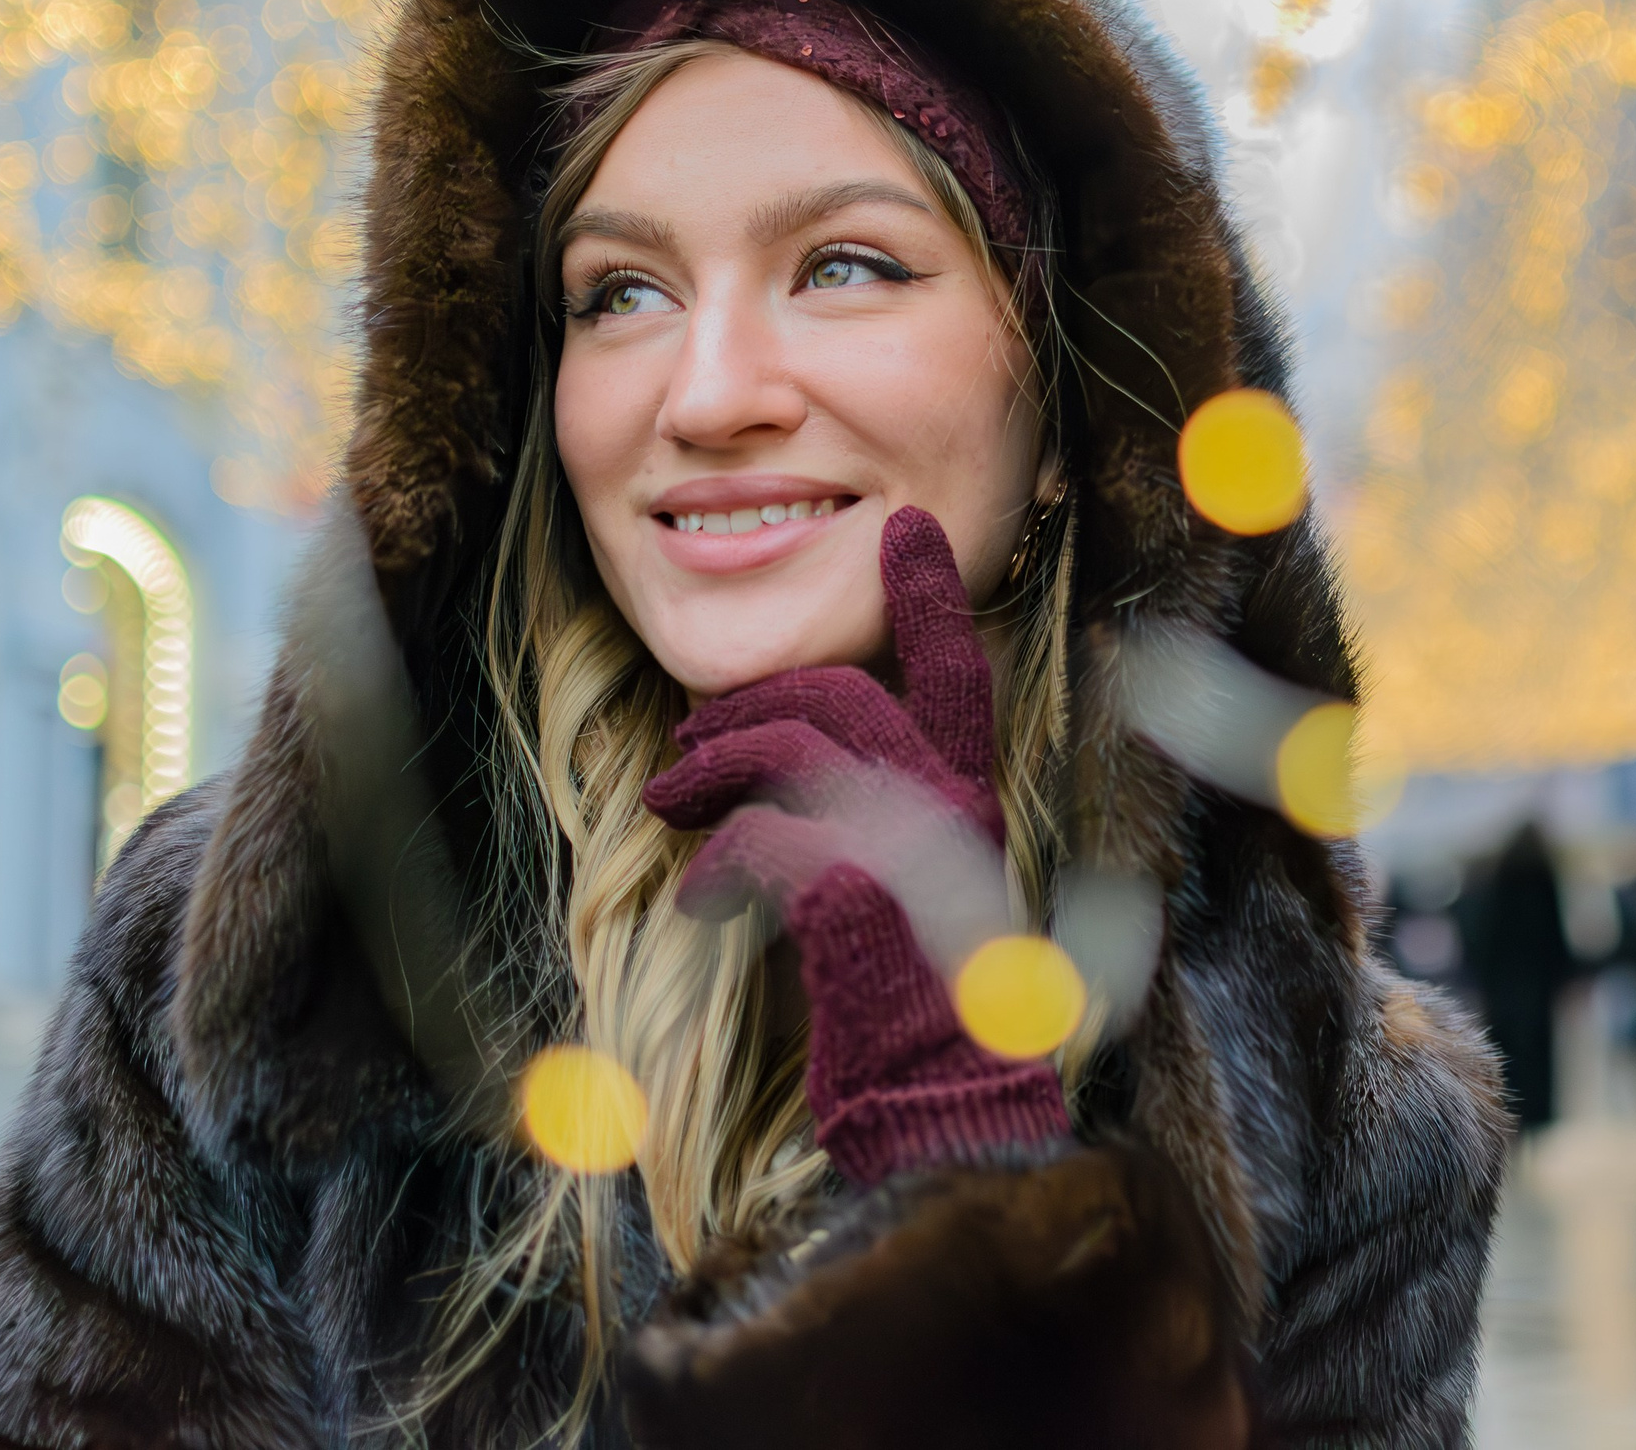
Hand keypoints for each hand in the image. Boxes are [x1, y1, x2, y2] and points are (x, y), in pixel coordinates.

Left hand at [641, 506, 1066, 1185]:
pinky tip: (702, 907)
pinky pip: (764, 835)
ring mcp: (912, 845)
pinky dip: (717, 866)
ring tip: (667, 807)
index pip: (957, 672)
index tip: (905, 527)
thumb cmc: (903, 1015)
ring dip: (711, 767)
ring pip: (795, 743)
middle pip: (843, 692)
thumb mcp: (894, 896)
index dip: (930, 596)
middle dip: (746, 706)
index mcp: (969, 801)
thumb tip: (765, 782)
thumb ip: (859, 826)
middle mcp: (952, 808)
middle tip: (682, 753)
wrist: (936, 1109)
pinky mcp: (862, 893)